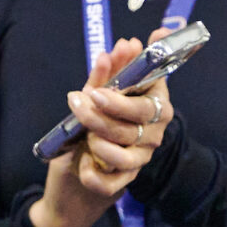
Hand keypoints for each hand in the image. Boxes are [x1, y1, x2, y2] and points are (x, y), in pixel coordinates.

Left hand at [29, 30, 176, 226]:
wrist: (73, 182)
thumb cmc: (91, 129)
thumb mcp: (94, 99)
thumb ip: (109, 74)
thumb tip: (127, 44)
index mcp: (151, 103)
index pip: (153, 83)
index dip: (134, 68)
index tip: (117, 51)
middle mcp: (152, 130)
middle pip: (137, 115)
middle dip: (107, 106)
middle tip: (80, 100)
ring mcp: (140, 157)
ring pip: (124, 148)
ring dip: (97, 140)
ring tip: (83, 136)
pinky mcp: (125, 182)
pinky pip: (112, 179)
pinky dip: (94, 174)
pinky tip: (83, 166)